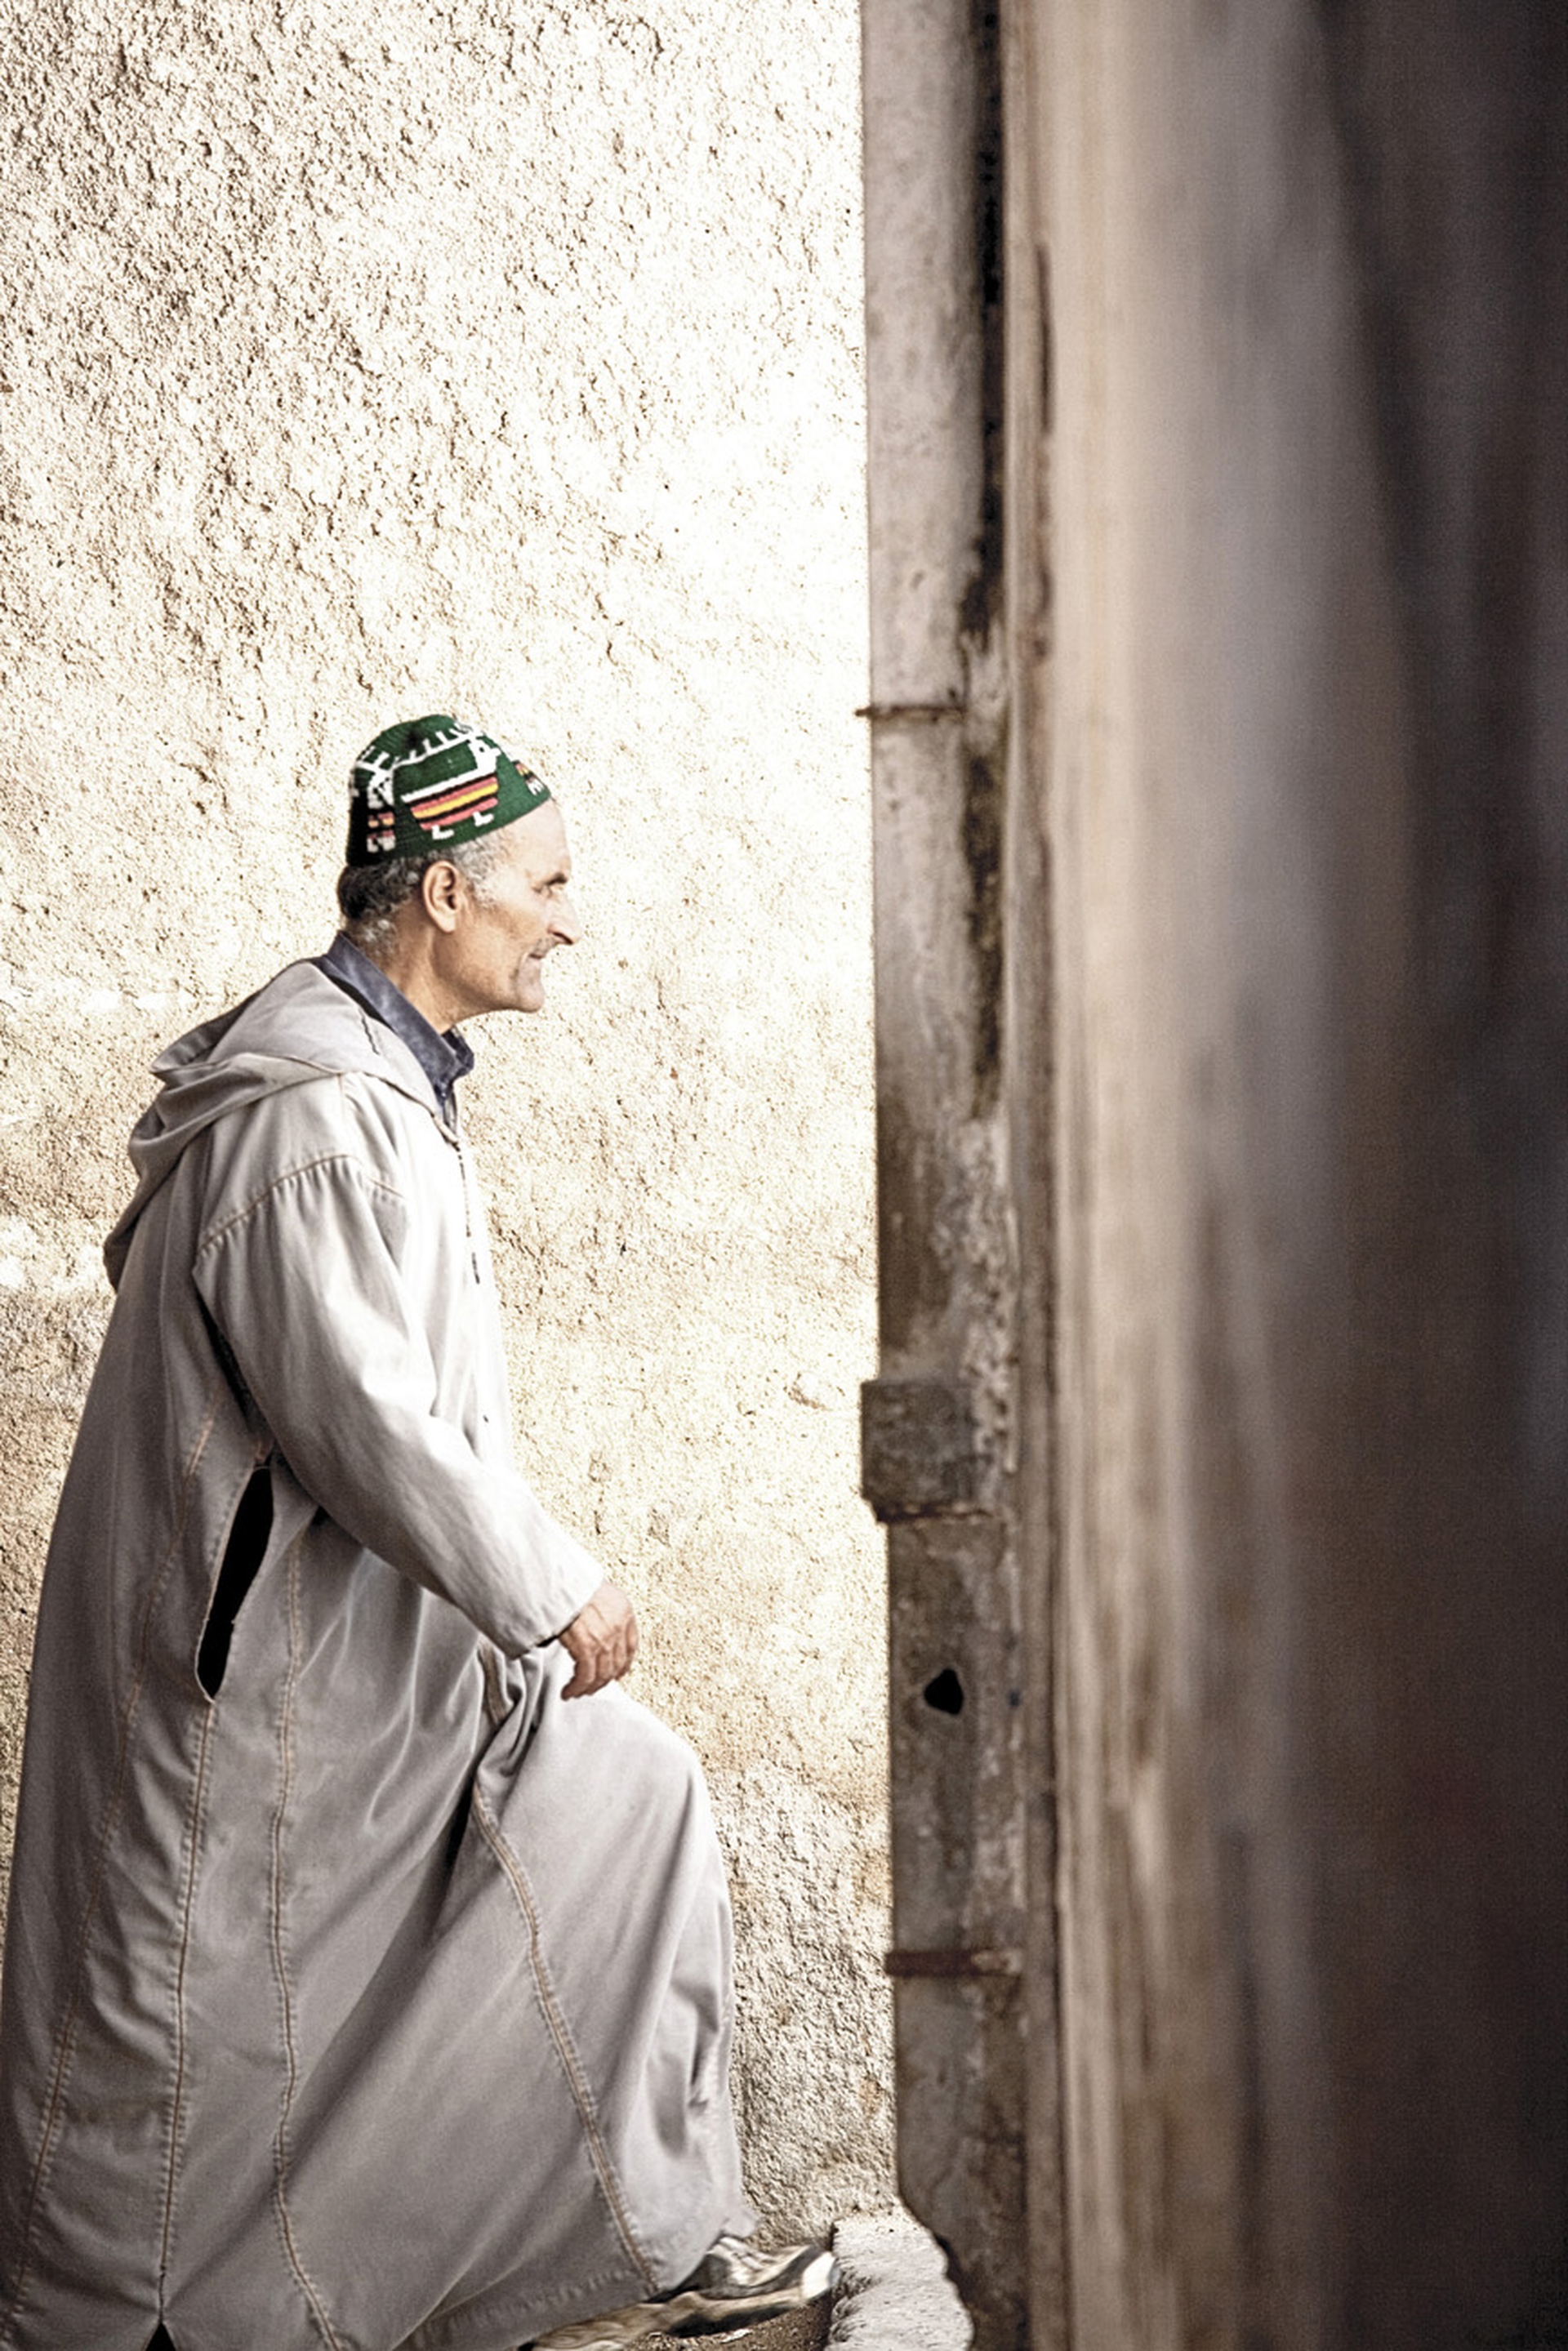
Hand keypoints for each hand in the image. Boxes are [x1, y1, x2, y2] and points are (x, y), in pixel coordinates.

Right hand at [559, 1580, 638, 1698]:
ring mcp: (605, 1638)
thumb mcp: (596, 1592)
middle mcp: (618, 1626)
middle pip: (617, 1664)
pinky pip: (585, 1676)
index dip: (624, 1664)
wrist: (559, 1579)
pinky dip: (577, 1687)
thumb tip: (591, 1625)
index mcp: (624, 1610)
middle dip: (604, 1680)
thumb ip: (601, 1611)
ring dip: (589, 1687)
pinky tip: (569, 1691)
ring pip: (602, 1674)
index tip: (617, 1674)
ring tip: (577, 1692)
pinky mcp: (588, 1647)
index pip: (631, 1645)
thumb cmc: (570, 1583)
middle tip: (592, 1686)